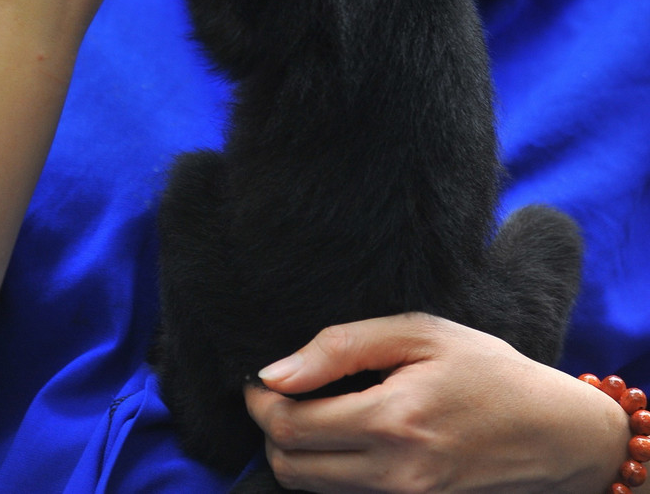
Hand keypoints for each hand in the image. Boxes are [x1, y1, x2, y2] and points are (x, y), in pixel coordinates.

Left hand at [245, 314, 628, 493]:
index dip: (259, 401)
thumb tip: (277, 372)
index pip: (291, 426)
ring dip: (294, 451)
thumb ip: (342, 347)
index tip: (258, 378)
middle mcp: (395, 473)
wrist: (554, 433)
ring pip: (313, 488)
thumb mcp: (421, 334)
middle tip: (277, 392)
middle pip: (291, 466)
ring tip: (307, 409)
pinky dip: (326, 471)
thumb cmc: (488, 371)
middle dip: (270, 428)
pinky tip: (338, 436)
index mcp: (393, 419)